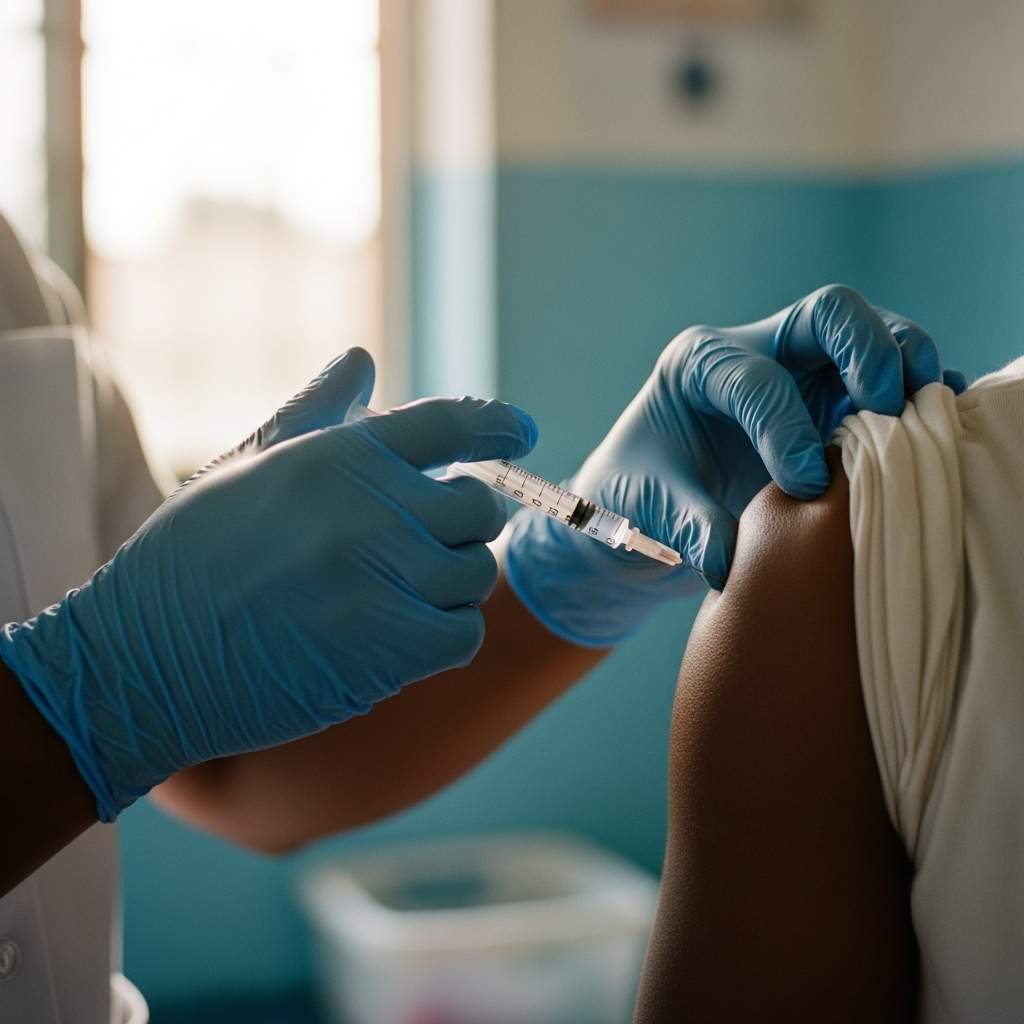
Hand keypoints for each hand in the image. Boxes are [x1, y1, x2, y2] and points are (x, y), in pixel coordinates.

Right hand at [0, 349, 537, 819]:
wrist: (143, 657)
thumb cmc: (190, 557)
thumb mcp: (246, 466)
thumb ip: (317, 412)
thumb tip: (362, 359)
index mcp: (339, 455)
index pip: (451, 422)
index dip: (498, 423)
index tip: (523, 432)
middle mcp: (373, 508)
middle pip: (479, 508)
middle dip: (460, 526)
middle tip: (419, 546)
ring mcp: (386, 577)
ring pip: (476, 574)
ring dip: (448, 587)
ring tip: (392, 597)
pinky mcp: (391, 647)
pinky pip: (464, 633)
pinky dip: (443, 638)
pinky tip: (396, 638)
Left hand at [506, 284, 963, 645]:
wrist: (651, 510)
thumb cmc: (638, 498)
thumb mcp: (649, 510)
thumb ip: (688, 527)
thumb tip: (726, 558)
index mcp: (699, 365)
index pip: (754, 377)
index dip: (785, 427)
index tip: (804, 485)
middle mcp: (758, 353)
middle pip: (830, 313)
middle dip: (867, 350)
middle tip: (885, 408)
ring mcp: (804, 374)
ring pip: (874, 336)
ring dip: (907, 368)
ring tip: (922, 415)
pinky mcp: (837, 404)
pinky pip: (893, 381)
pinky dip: (921, 399)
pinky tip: (938, 431)